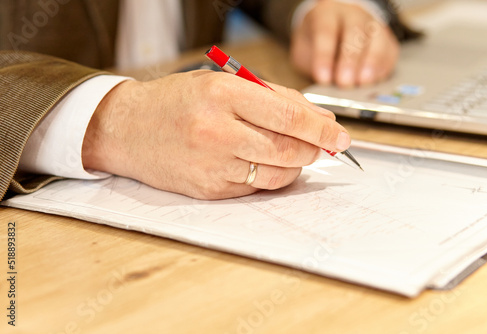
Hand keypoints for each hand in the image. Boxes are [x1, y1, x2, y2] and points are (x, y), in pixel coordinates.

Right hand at [82, 71, 350, 199]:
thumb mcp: (221, 83)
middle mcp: (217, 131)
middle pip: (288, 149)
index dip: (322, 128)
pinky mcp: (208, 189)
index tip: (341, 136)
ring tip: (291, 152)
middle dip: (315, 150)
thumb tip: (319, 120)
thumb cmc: (175, 102)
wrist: (126, 129)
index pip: (289, 116)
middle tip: (323, 146)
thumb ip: (272, 98)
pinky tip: (262, 164)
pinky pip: (255, 188)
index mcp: (222, 95)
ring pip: (277, 174)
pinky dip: (269, 177)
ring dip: (295, 165)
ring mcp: (212, 165)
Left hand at [291, 0, 399, 87]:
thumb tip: (326, 83)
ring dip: (371, 63)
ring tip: (363, 83)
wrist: (334, 29)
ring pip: (377, 39)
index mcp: (326, 14)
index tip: (323, 78)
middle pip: (355, 32)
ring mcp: (372, 24)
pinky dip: (384, 67)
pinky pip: (390, 51)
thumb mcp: (305, 51)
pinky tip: (375, 81)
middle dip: (350, 60)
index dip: (324, 56)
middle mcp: (352, 15)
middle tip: (345, 82)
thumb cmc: (317, 43)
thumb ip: (313, 65)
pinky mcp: (386, 39)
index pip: (326, 30)